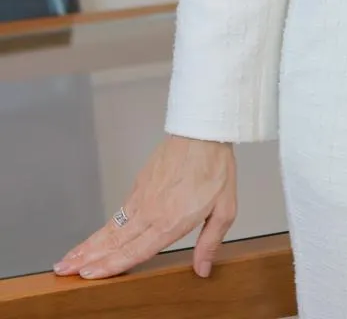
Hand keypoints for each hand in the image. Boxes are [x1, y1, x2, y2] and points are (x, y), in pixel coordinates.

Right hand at [53, 134, 235, 279]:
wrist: (203, 130)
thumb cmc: (215, 168)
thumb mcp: (224, 209)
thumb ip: (210, 242)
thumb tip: (202, 270)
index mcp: (170, 221)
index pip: (134, 251)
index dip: (110, 265)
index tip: (89, 275)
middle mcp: (150, 211)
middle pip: (113, 240)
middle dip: (87, 257)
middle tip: (64, 270)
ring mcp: (142, 196)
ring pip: (111, 226)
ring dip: (89, 243)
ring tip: (69, 257)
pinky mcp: (140, 183)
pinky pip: (119, 211)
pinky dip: (104, 226)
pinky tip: (98, 236)